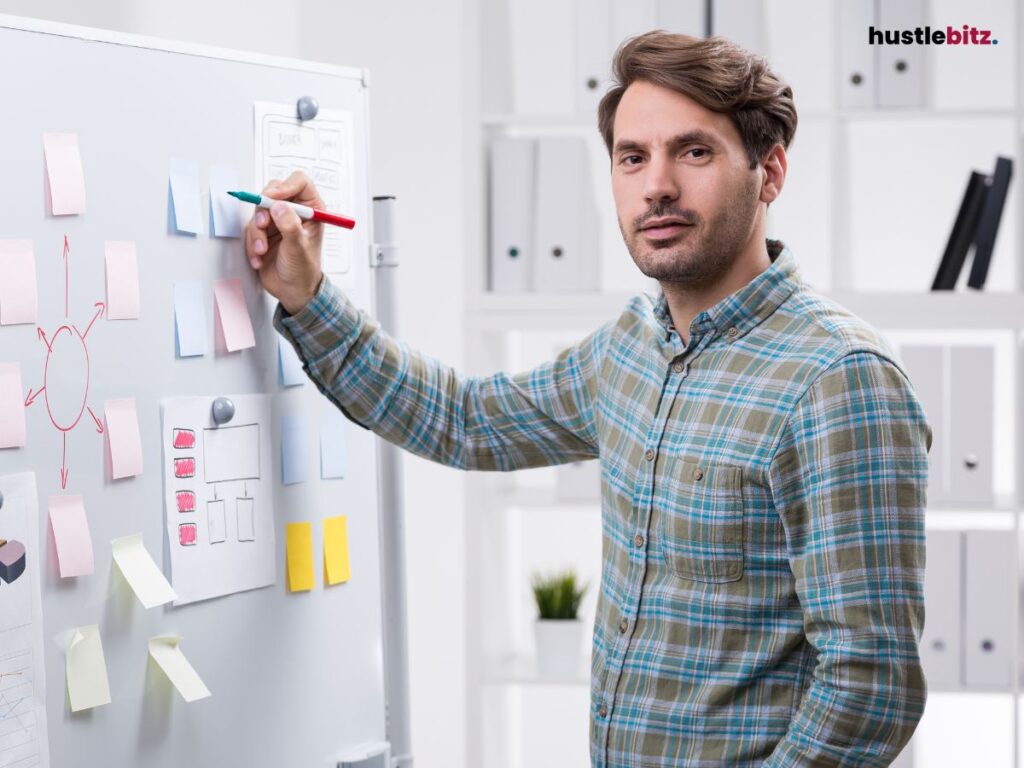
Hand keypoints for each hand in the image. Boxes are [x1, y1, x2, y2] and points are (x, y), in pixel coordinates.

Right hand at [244, 170, 325, 314]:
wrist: (292, 291)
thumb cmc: (303, 271)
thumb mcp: (298, 247)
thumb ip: (290, 225)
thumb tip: (278, 206)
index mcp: (312, 210)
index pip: (299, 183)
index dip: (285, 186)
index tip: (274, 197)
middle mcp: (294, 212)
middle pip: (273, 192)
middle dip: (264, 210)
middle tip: (264, 225)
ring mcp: (278, 222)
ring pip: (259, 212)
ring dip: (257, 232)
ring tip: (262, 250)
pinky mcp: (264, 233)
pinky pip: (250, 229)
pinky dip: (252, 243)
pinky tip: (259, 258)